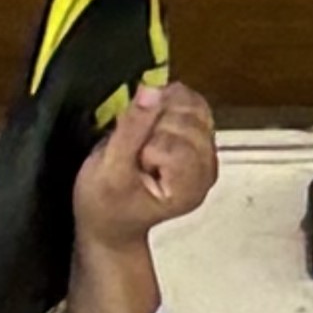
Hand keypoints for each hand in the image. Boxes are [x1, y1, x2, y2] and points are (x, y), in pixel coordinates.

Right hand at [66, 80, 217, 312]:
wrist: (110, 221)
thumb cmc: (106, 206)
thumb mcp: (109, 171)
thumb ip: (130, 130)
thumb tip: (150, 90)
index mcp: (188, 187)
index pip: (172, 141)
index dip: (145, 146)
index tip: (134, 167)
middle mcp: (206, 169)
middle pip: (185, 119)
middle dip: (154, 127)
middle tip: (137, 155)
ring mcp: (205, 152)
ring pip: (190, 104)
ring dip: (160, 113)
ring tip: (144, 143)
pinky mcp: (199, 138)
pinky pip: (191, 101)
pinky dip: (168, 102)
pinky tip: (153, 126)